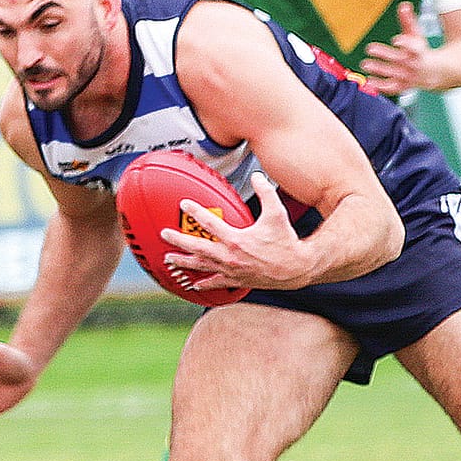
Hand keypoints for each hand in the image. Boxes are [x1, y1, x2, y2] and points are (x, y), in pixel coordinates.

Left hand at [163, 172, 306, 292]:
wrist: (296, 268)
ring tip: (168, 259)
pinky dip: (202, 283)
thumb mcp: (277, 213)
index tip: (184, 204)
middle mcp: (230, 256)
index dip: (195, 212)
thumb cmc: (286, 241)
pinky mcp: (236, 280)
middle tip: (164, 234)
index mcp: (236, 239)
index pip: (210, 223)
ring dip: (183, 262)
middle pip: (197, 247)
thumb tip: (257, 176)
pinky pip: (215, 282)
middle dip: (178, 240)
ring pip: (201, 266)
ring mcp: (231, 270)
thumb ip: (266, 192)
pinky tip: (192, 284)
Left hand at [360, 2, 432, 96]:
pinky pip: (392, 88)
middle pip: (400, 60)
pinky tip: (368, 81)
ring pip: (394, 74)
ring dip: (379, 70)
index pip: (414, 47)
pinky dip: (380, 86)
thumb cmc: (421, 51)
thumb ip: (408, 21)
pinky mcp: (403, 86)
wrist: (433, 72)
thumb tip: (403, 5)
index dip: (406, 43)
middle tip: (370, 49)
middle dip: (385, 55)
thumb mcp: (416, 35)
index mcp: (419, 51)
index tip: (396, 40)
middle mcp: (414, 65)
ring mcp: (409, 77)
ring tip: (365, 65)